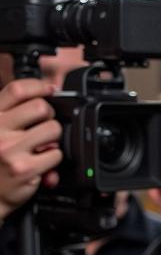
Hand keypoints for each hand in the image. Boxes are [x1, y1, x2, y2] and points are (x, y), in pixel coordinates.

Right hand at [0, 78, 61, 215]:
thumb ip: (12, 114)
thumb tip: (45, 93)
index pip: (17, 90)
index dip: (38, 87)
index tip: (48, 90)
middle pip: (41, 107)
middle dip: (49, 116)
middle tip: (45, 126)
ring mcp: (11, 149)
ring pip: (53, 130)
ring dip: (54, 139)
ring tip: (41, 146)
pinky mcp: (25, 168)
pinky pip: (56, 155)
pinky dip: (54, 159)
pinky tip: (41, 163)